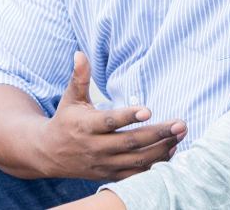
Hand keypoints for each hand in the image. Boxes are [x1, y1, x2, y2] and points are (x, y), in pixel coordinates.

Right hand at [36, 51, 186, 180]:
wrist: (49, 154)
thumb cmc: (65, 121)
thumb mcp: (70, 99)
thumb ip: (79, 77)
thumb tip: (80, 54)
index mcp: (86, 126)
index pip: (109, 121)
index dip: (128, 116)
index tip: (148, 110)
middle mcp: (95, 147)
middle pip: (130, 142)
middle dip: (157, 133)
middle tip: (180, 124)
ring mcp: (103, 163)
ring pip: (136, 160)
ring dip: (161, 149)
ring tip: (179, 136)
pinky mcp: (109, 175)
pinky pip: (135, 174)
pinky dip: (154, 165)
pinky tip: (170, 152)